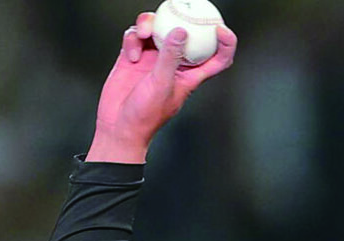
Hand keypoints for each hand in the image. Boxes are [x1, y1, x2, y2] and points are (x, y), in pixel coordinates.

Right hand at [86, 12, 237, 162]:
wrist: (117, 125)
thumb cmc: (145, 115)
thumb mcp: (161, 85)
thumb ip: (170, 58)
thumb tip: (181, 33)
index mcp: (190, 75)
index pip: (217, 58)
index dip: (226, 43)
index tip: (221, 29)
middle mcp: (174, 64)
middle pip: (185, 35)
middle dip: (182, 21)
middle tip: (179, 9)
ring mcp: (153, 58)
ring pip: (157, 30)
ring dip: (150, 25)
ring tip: (144, 32)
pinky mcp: (134, 56)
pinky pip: (136, 36)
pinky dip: (133, 39)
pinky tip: (131, 53)